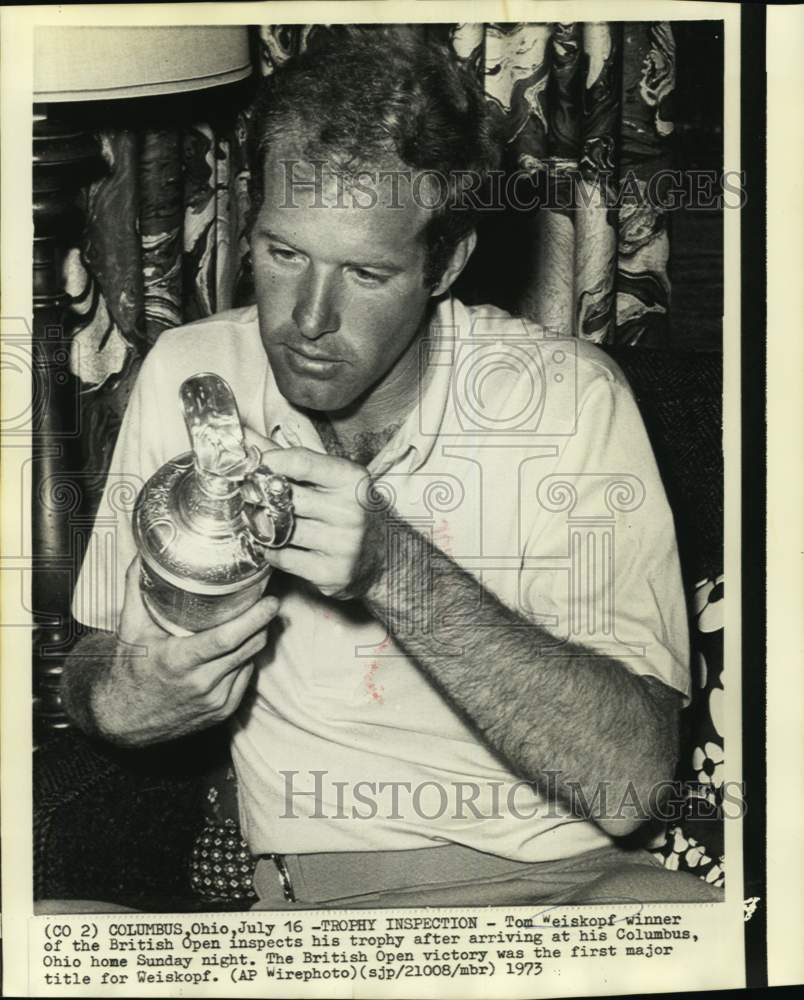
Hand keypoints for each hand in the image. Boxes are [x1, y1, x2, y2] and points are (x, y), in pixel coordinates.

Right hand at [95, 556, 278, 745]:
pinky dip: (246, 659)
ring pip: (251, 661)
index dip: (254, 618)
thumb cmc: (129, 669)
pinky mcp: (223, 711)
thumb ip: (137, 588)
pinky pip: (246, 677)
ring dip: (257, 639)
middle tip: (269, 600)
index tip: (270, 600)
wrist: (123, 720)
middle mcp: (201, 684)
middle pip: (248, 647)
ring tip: (258, 618)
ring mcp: (215, 701)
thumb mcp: (130, 629)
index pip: (227, 639)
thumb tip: (145, 552)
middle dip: (263, 622)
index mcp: (179, 661)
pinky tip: (241, 645)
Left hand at [244, 432, 386, 600]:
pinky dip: (272, 550)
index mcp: (352, 480)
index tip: (253, 464)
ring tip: (264, 520)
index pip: (301, 462)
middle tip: (251, 495)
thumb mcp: (329, 478)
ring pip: (281, 529)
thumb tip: (247, 434)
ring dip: (263, 525)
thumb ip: (290, 458)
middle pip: (285, 498)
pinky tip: (277, 544)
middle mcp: (352, 511)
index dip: (270, 461)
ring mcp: (344, 544)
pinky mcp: (332, 572)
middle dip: (260, 496)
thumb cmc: (343, 508)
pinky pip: (283, 557)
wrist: (381, 555)